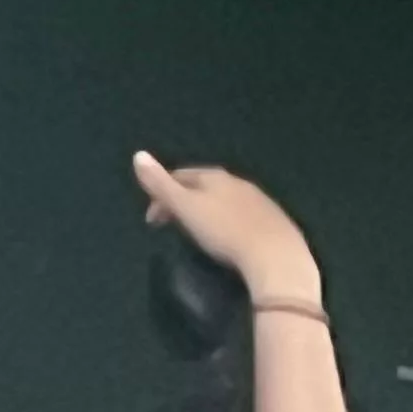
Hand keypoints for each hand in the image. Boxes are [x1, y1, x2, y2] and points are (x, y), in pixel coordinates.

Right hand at [131, 155, 322, 310]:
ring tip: (196, 232)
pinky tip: (228, 238)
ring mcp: (258, 201)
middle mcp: (237, 183)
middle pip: (203, 187)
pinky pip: (242, 217)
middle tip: (170, 225)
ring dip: (206, 211)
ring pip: (224, 200)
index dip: (161, 194)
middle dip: (183, 201)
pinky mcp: (272, 222)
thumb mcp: (186, 208)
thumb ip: (161, 185)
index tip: (151, 219)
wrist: (274, 256)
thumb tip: (138, 155)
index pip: (181, 176)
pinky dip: (227, 223)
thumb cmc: (225, 231)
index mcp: (214, 177)